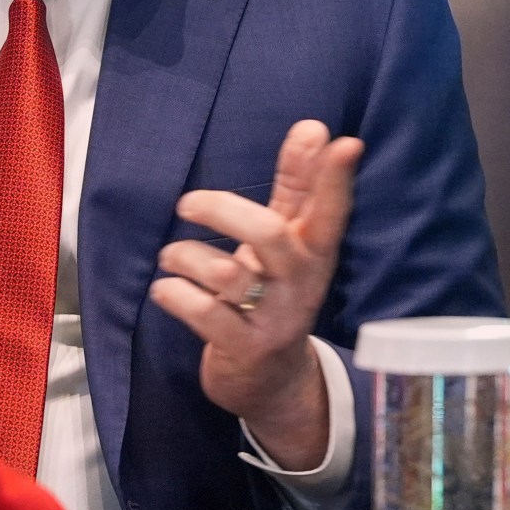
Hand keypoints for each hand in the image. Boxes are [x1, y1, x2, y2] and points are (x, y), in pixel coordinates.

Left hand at [148, 120, 363, 468]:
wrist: (272, 380)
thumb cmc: (274, 294)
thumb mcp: (288, 241)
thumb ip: (298, 186)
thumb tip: (314, 128)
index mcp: (314, 252)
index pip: (331, 210)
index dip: (335, 178)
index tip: (343, 143)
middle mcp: (300, 284)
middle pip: (271, 235)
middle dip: (223, 210)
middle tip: (187, 204)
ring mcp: (274, 319)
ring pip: (229, 275)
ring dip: (187, 258)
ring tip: (170, 258)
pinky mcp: (244, 348)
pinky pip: (204, 314)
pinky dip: (175, 294)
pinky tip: (166, 289)